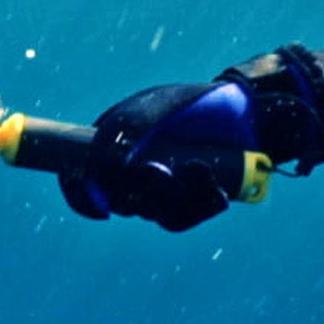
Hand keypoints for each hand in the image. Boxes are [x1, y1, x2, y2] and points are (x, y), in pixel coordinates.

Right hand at [61, 81, 254, 231]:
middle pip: (119, 202)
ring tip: (199, 168)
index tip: (93, 196)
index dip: (80, 193)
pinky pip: (181, 220)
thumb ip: (129, 125)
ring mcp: (159, 194)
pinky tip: (214, 186)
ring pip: (152, 213)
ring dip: (174, 196)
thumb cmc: (192, 104)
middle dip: (140, 190)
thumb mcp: (158, 105)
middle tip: (162, 171)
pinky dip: (197, 206)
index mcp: (112, 149)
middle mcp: (131, 176)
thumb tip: (106, 163)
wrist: (243, 113)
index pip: (81, 180)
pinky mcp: (186, 206)